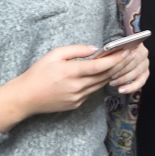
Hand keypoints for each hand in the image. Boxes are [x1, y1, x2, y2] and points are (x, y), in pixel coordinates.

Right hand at [0, 44, 126, 132]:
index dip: (115, 59)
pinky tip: (102, 75)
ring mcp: (77, 98)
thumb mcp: (54, 54)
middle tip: (128, 56)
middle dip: (118, 65)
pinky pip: (91, 92)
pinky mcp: (76, 104)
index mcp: (71, 72)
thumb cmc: (37, 73)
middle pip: (104, 76)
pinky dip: (98, 83)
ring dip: (111, 74)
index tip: (126, 51)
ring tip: (119, 64)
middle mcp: (77, 87)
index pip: (100, 66)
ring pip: (100, 85)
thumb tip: (95, 50)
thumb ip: (75, 50)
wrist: (26, 97)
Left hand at [107, 43, 149, 93]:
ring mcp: (145, 63)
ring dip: (124, 78)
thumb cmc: (115, 51)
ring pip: (137, 72)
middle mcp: (143, 52)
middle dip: (122, 69)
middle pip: (135, 61)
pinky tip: (121, 90)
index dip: (122, 57)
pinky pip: (141, 82)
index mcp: (136, 42)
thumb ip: (109, 48)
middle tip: (110, 75)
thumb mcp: (111, 46)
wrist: (120, 56)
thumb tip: (95, 50)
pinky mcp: (145, 73)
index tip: (112, 64)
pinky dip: (131, 87)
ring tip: (112, 82)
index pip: (131, 49)